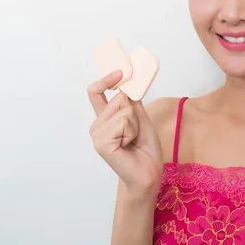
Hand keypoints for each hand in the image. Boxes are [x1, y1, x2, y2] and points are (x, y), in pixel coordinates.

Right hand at [87, 70, 163, 196]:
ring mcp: (97, 135)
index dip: (106, 79)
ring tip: (131, 140)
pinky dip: (132, 132)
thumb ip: (132, 101)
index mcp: (104, 119)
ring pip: (123, 109)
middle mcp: (97, 125)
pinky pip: (123, 122)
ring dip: (134, 124)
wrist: (148, 172)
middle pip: (118, 98)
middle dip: (134, 112)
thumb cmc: (145, 149)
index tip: (120, 71)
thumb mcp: (141, 118)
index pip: (96, 92)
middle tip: (135, 132)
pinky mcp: (102, 143)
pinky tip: (128, 146)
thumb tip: (130, 80)